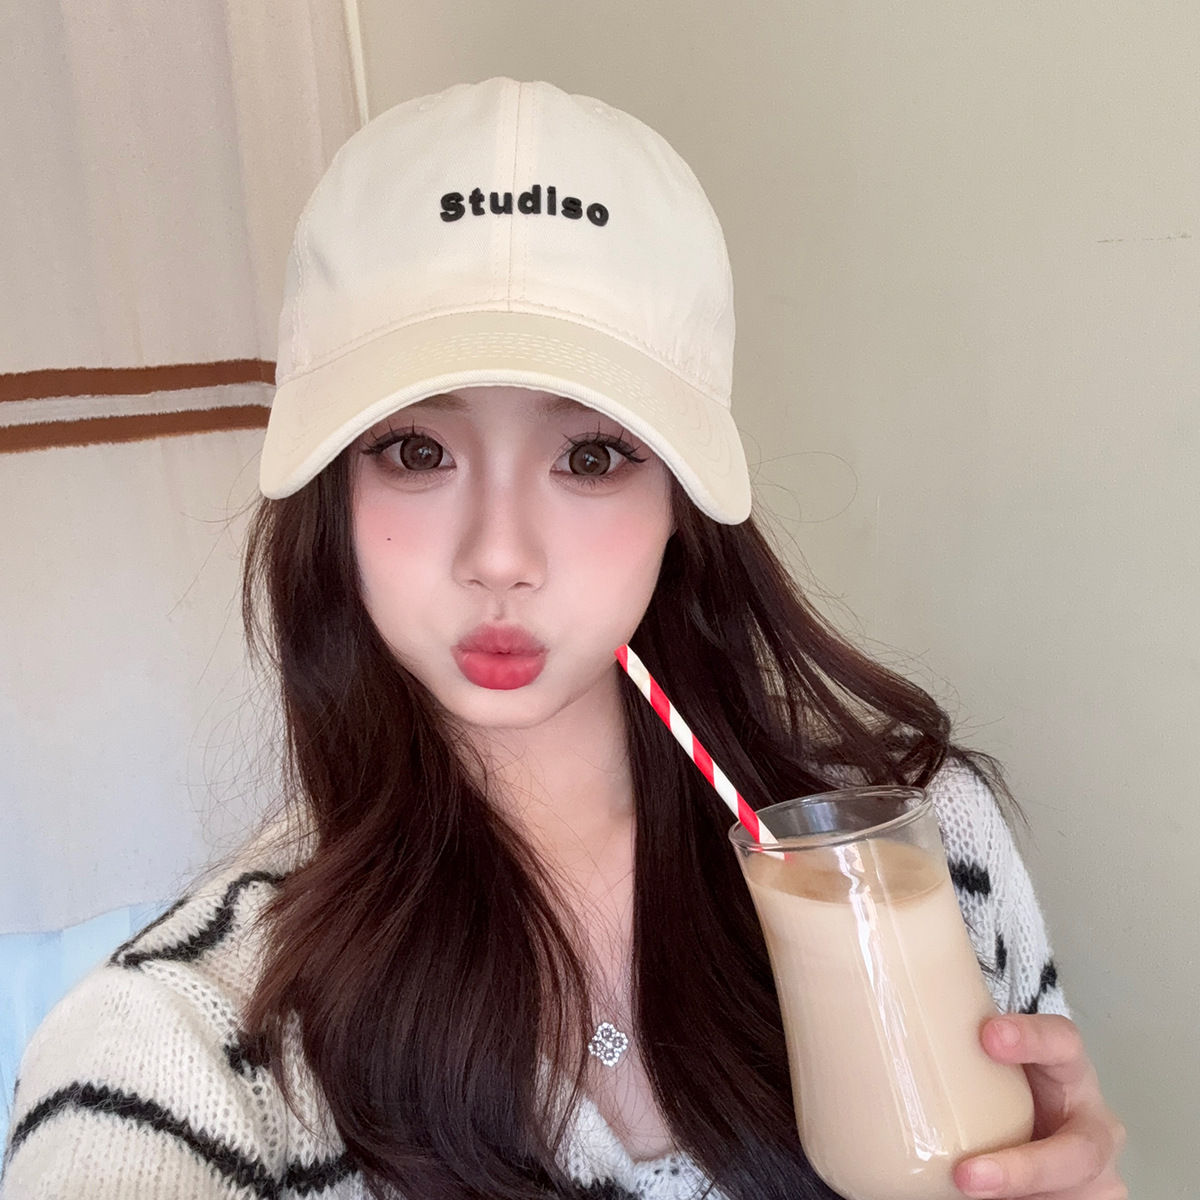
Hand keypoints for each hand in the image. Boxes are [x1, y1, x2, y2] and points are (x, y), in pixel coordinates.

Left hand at [954, 1014, 1126, 1198]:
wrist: (1033, 1125)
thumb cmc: (996, 1083)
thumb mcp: (983, 1063)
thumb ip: (950, 1052)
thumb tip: (855, 1043)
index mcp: (1067, 1069)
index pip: (1062, 1041)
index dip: (1032, 1038)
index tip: (987, 1036)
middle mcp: (1091, 1121)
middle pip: (1080, 1149)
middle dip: (1025, 1167)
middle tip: (967, 1175)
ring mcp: (1093, 1170)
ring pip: (1071, 1192)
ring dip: (1023, 1196)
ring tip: (967, 1196)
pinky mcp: (1086, 1199)